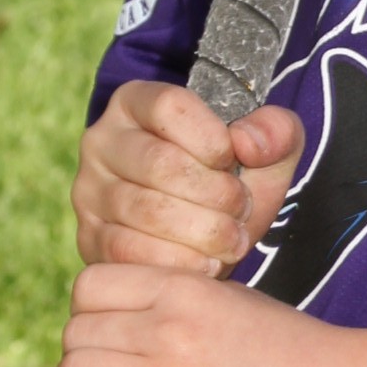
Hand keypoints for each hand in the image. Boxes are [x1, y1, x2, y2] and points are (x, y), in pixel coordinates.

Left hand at [51, 262, 361, 366]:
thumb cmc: (296, 354)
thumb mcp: (233, 303)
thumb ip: (178, 306)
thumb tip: (128, 327)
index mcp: (183, 287)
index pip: (90, 285)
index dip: (88, 314)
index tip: (106, 339)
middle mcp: (168, 324)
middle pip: (75, 333)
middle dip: (80, 360)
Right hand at [72, 82, 303, 273]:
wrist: (205, 235)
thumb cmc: (230, 181)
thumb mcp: (267, 150)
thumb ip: (276, 132)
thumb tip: (247, 144)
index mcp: (137, 103)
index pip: (170, 106)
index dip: (212, 139)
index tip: (234, 162)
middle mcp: (102, 141)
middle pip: (160, 163)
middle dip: (216, 194)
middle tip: (241, 211)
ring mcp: (90, 192)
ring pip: (147, 211)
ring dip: (204, 232)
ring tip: (232, 239)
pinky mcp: (90, 239)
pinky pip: (130, 252)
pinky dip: (180, 262)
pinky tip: (208, 263)